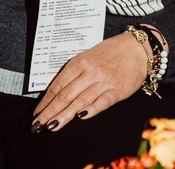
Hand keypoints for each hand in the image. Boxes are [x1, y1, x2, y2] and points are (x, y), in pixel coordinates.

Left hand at [31, 32, 148, 132]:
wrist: (138, 47)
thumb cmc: (111, 52)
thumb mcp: (88, 56)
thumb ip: (74, 73)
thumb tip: (56, 93)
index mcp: (80, 62)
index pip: (58, 85)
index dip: (45, 102)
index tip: (37, 114)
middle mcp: (91, 72)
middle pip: (66, 95)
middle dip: (49, 112)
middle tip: (37, 126)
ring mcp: (105, 82)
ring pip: (80, 101)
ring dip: (64, 116)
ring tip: (51, 126)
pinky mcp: (118, 90)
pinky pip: (102, 102)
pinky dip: (91, 110)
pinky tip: (80, 117)